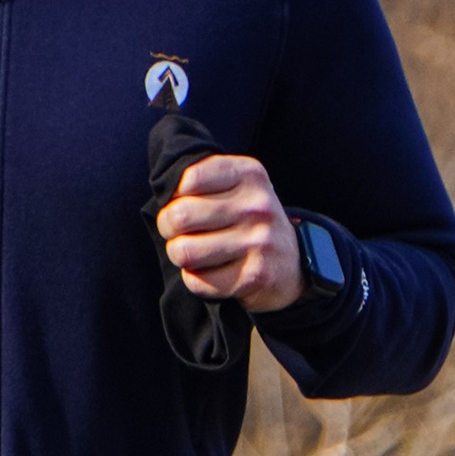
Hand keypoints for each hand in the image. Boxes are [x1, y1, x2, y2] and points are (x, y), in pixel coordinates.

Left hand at [155, 156, 303, 313]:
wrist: (291, 264)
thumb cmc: (248, 221)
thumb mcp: (237, 186)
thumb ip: (203, 180)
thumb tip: (163, 194)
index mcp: (249, 174)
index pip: (189, 179)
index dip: (174, 197)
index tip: (183, 205)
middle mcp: (257, 205)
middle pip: (180, 216)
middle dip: (169, 229)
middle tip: (178, 234)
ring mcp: (258, 241)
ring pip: (184, 251)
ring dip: (180, 257)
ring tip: (193, 254)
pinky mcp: (254, 275)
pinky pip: (198, 281)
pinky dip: (195, 280)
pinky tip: (209, 273)